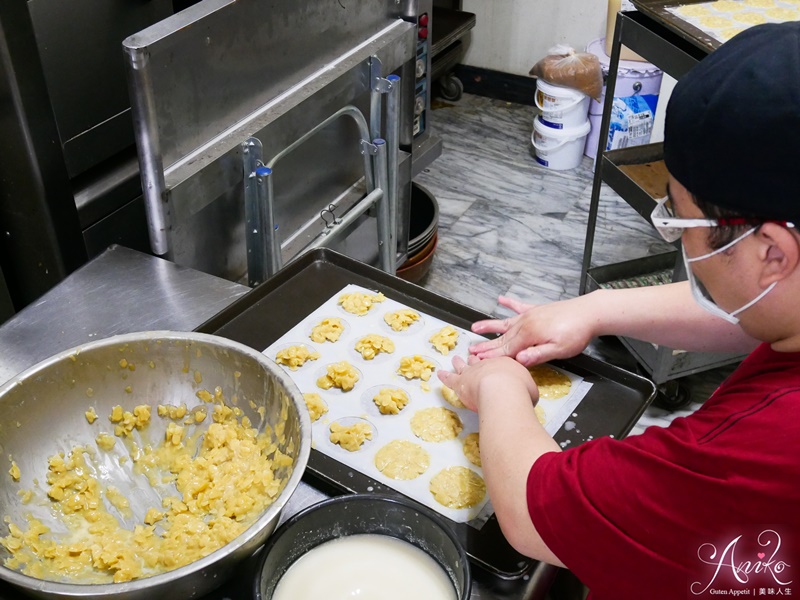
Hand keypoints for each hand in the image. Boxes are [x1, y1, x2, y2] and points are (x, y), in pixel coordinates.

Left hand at [437, 355, 537, 411]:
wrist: (503, 391)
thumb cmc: (519, 390)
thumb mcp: (530, 389)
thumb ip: (526, 389)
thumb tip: (527, 394)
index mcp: (505, 363)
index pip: (499, 362)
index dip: (495, 364)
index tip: (495, 365)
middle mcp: (487, 364)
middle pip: (479, 360)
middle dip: (476, 359)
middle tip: (472, 357)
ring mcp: (472, 372)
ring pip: (463, 365)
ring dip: (459, 363)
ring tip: (455, 359)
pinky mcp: (460, 383)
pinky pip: (449, 378)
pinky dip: (444, 376)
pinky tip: (440, 373)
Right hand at [469, 295, 595, 365]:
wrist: (590, 312)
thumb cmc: (577, 332)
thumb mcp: (559, 350)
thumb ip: (538, 355)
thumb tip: (520, 360)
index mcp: (530, 335)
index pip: (506, 349)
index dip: (491, 356)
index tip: (478, 361)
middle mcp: (526, 323)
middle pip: (502, 337)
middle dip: (486, 345)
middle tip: (471, 350)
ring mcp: (531, 315)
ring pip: (506, 323)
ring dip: (490, 326)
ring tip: (475, 327)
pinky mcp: (537, 310)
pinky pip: (519, 306)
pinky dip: (509, 303)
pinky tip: (501, 299)